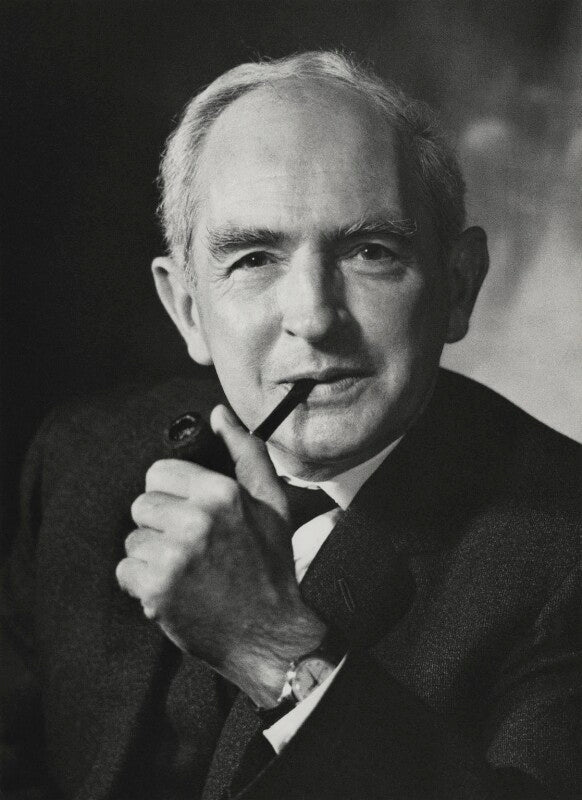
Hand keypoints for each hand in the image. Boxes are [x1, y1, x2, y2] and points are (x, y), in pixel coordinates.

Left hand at [116, 405, 326, 706]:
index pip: (158, 472)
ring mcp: (173, 556)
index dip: (172, 492)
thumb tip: (218, 413)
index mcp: (221, 493)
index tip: (190, 513)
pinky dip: (142, 583)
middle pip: (141, 505)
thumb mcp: (272, 503)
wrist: (269, 633)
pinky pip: (125, 570)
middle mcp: (195, 520)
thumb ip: (246, 452)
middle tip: (191, 546)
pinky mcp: (156, 589)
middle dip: (160, 524)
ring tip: (185, 570)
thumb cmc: (271, 565)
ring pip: (133, 539)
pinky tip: (173, 589)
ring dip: (152, 555)